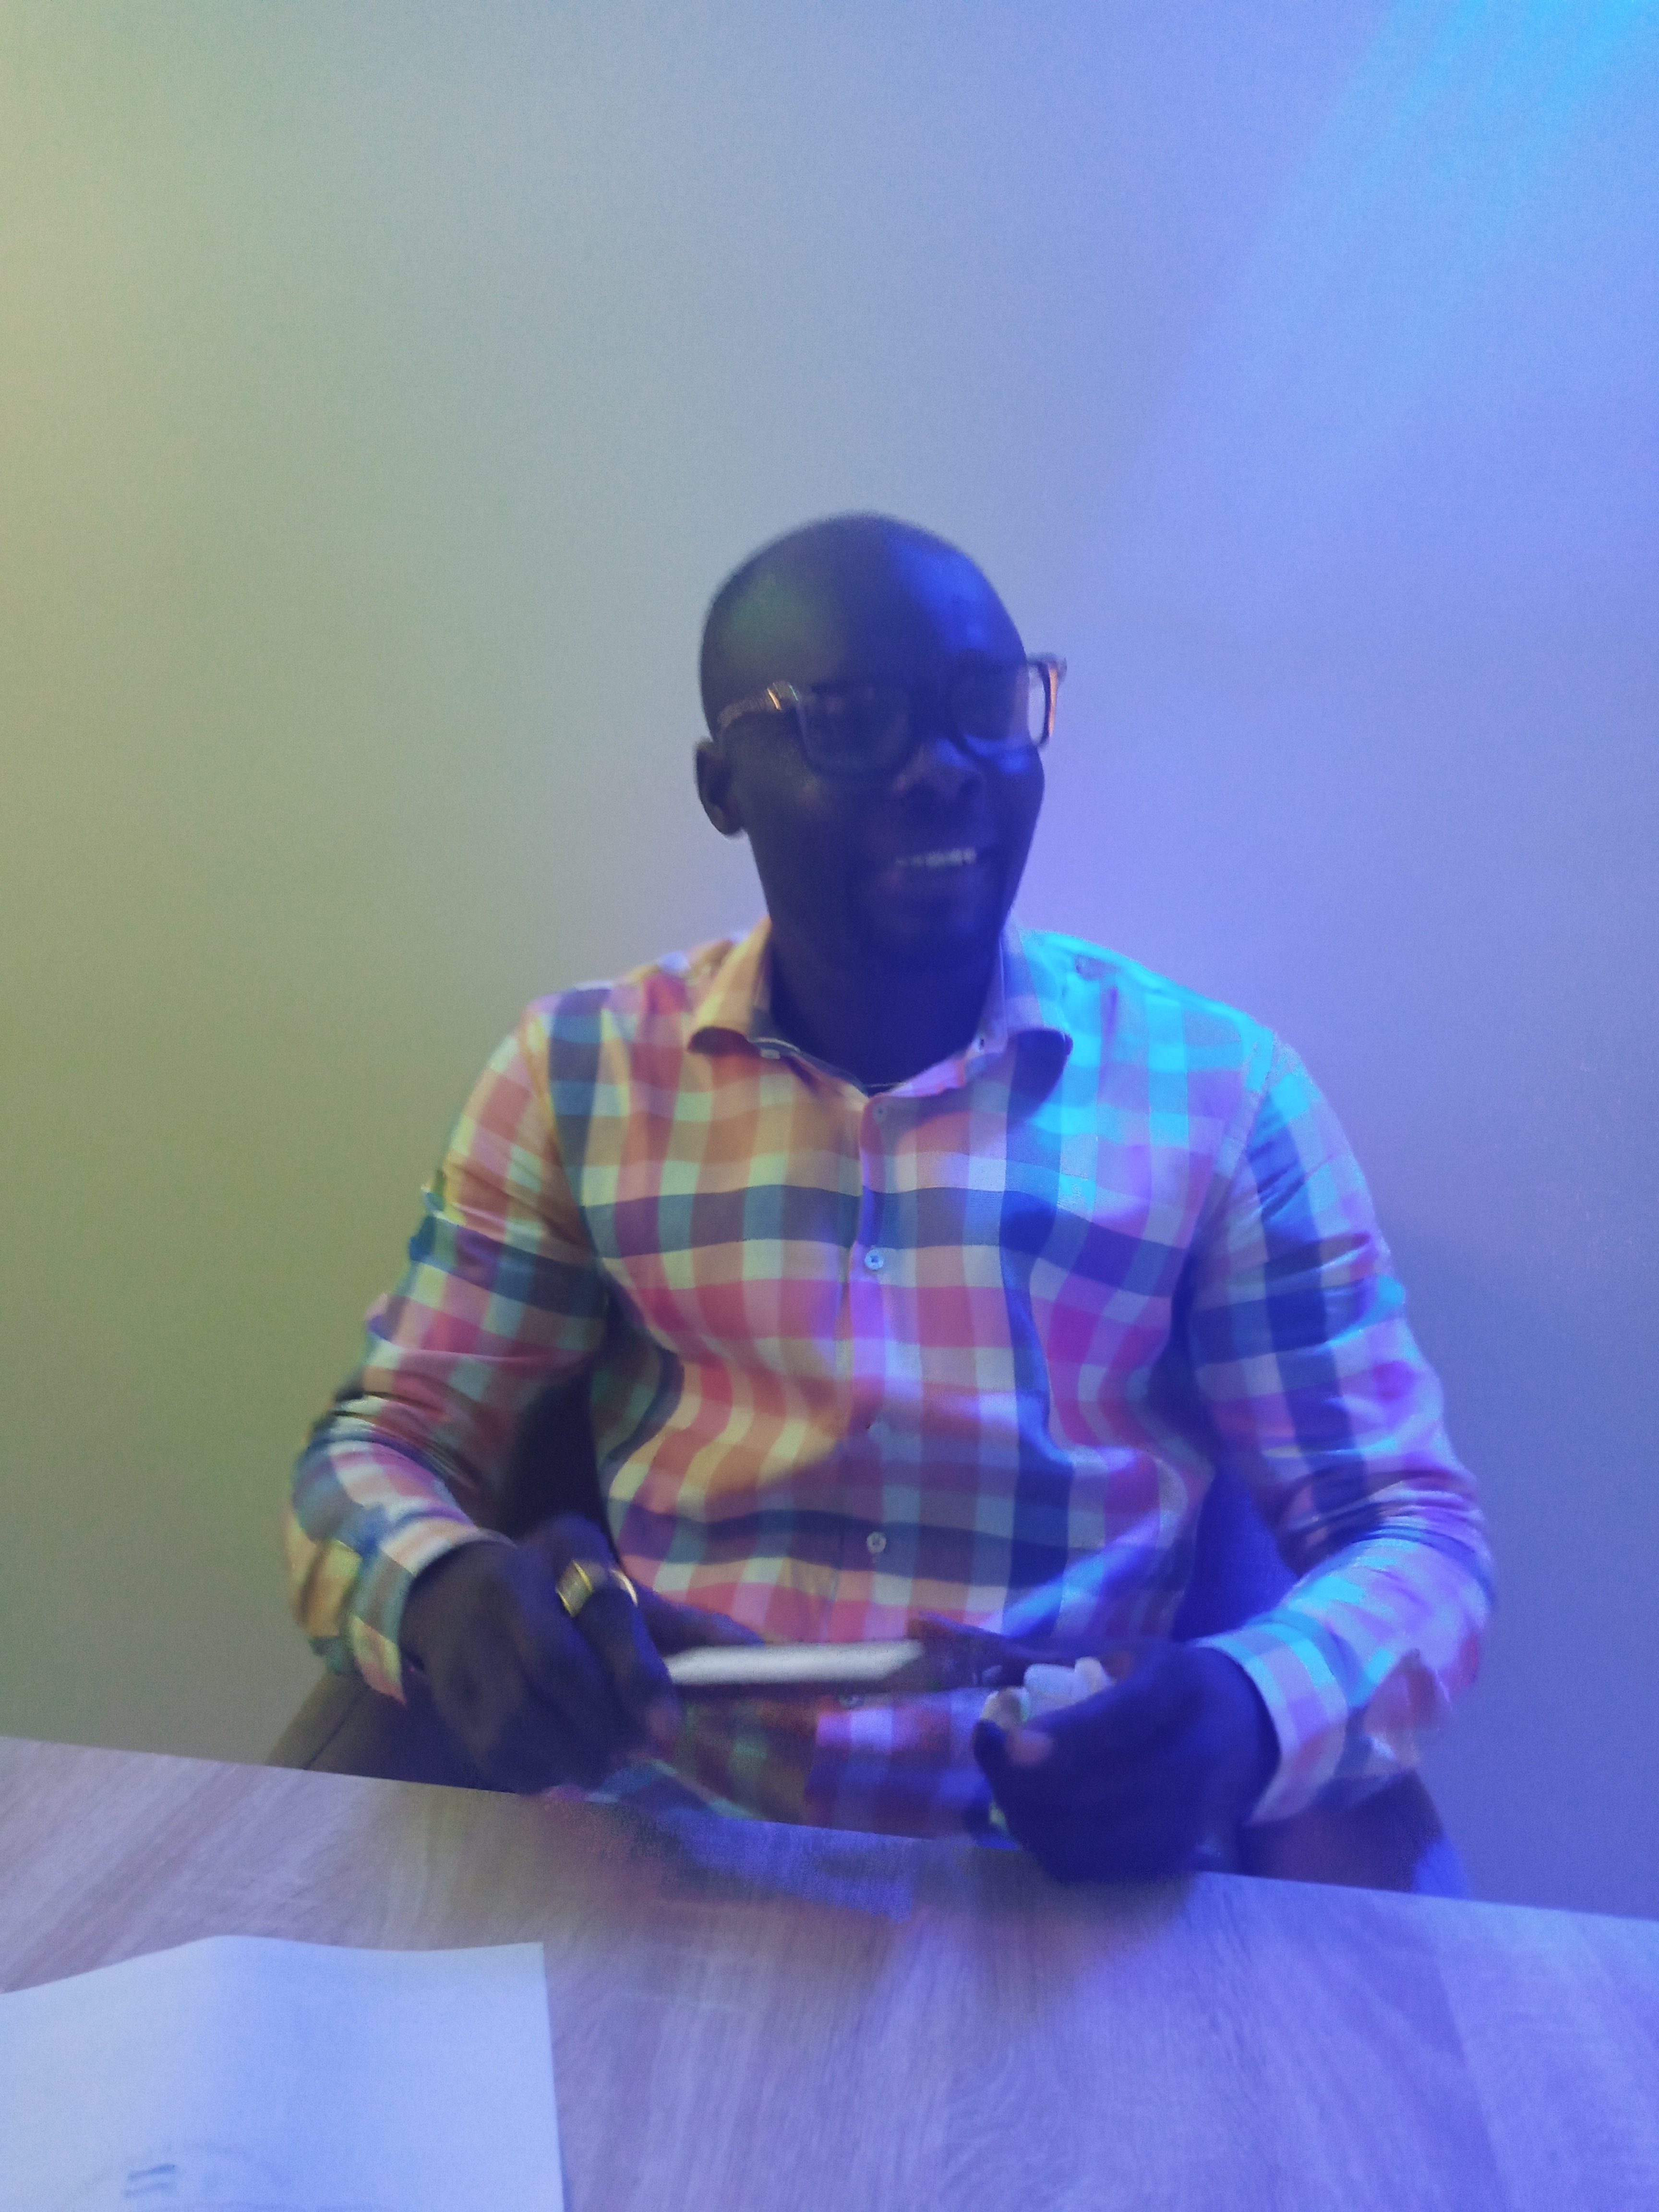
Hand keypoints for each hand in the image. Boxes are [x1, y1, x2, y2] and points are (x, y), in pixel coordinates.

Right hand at [399, 1515, 745, 1793]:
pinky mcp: (445, 1695)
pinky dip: (536, 1771)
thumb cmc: (554, 1585)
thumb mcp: (611, 1579)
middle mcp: (505, 1593)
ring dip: (573, 1755)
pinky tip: (560, 1763)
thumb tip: (755, 1651)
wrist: (448, 1588)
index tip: (668, 1734)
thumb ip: (677, 1622)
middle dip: (607, 1724)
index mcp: (562, 1555)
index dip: (638, 1677)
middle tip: (639, 1749)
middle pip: (558, 1674)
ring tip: (604, 1760)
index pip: (603, 1617)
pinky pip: (492, 1752)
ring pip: (520, 1721)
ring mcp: (465, 1646)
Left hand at [971, 1641, 1277, 1881]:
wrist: (1241, 1730)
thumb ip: (1054, 1656)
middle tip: (989, 1751)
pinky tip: (1031, 1814)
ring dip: (1032, 1816)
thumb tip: (987, 1671)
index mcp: (1181, 1686)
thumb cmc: (1164, 1683)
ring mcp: (1188, 1814)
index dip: (1067, 1737)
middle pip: (1104, 1787)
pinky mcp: (1172, 1855)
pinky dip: (1052, 1845)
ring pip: (1094, 1837)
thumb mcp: (1123, 1650)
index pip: (1126, 1719)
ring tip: (1003, 1782)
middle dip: (1030, 1780)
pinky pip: (1098, 1867)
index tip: (1010, 1741)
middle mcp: (1195, 1755)